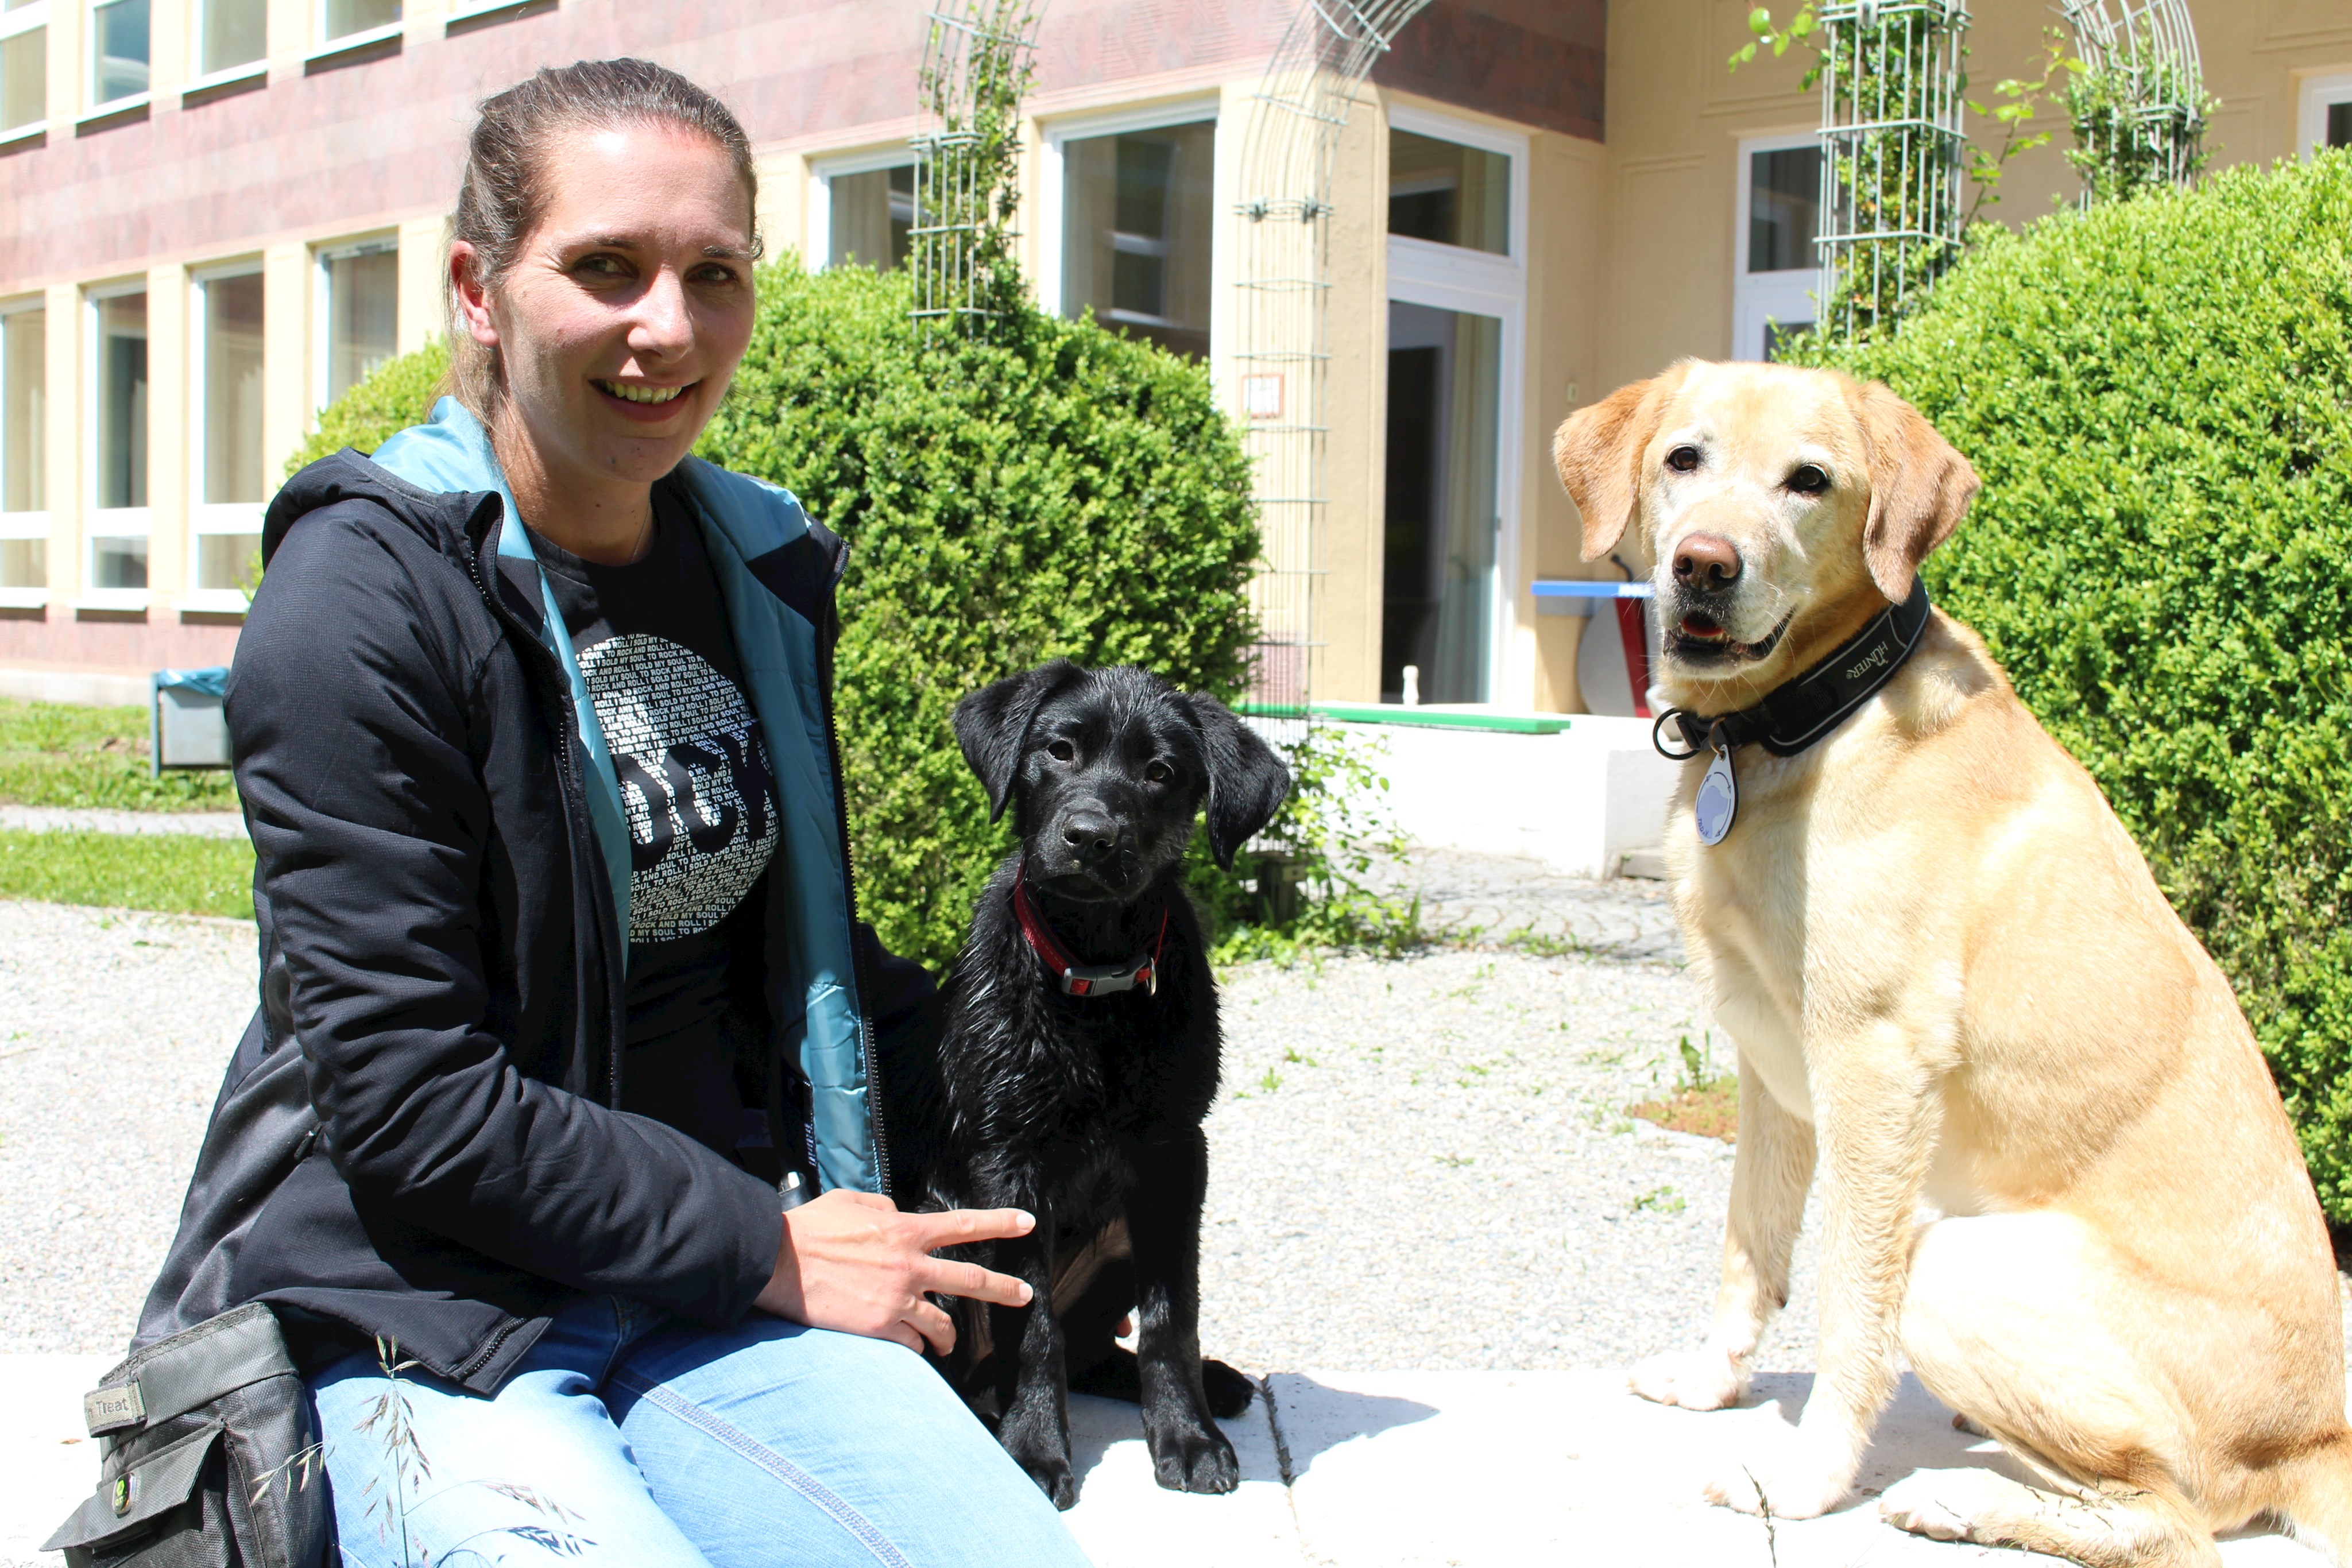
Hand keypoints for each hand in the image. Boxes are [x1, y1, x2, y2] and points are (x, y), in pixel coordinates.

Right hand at [753, 1189, 1035, 1354]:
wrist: (779, 1261)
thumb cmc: (810, 1228)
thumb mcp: (851, 1200)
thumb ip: (882, 1204)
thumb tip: (897, 1210)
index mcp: (905, 1230)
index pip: (963, 1225)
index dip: (999, 1223)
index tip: (1026, 1222)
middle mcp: (910, 1265)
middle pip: (971, 1280)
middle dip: (1004, 1289)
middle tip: (1025, 1295)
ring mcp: (898, 1298)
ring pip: (943, 1323)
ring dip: (948, 1335)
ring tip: (947, 1343)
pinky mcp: (879, 1327)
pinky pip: (912, 1343)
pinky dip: (914, 1346)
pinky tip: (910, 1348)